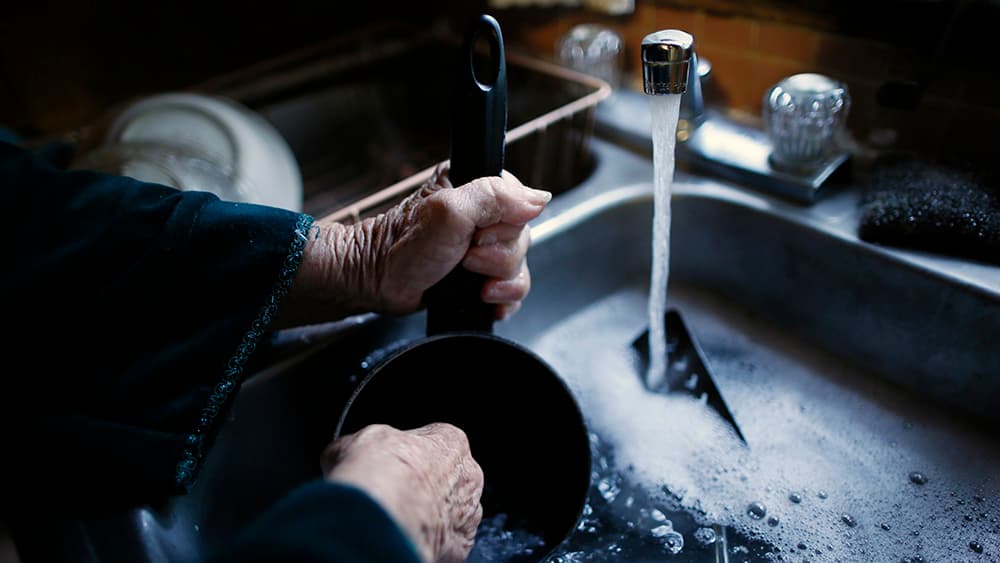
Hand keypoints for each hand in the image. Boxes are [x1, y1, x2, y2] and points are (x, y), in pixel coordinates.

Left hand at [276, 163, 550, 326]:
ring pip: (520, 265)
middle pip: (523, 238)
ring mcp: (483, 246)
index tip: (478, 236)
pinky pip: (512, 288)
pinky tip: (484, 300)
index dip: (506, 226)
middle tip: (465, 259)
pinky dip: (502, 299)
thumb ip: (494, 197)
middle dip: (498, 258)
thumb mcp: (450, 213)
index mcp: (476, 186)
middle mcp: (483, 214)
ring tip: (469, 281)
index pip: (521, 203)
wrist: (378, 283)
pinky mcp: (481, 275)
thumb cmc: (402, 247)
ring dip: (498, 282)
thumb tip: (540, 198)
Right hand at [322, 423, 484, 562]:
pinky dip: (429, 540)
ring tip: (396, 519)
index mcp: (450, 440)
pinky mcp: (460, 546)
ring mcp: (468, 513)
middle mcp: (468, 475)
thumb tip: (343, 453)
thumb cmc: (376, 471)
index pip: (434, 442)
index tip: (389, 464)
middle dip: (422, 485)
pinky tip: (405, 537)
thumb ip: (360, 446)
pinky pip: (447, 542)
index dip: (408, 454)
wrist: (379, 515)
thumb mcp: (353, 442)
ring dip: (428, 515)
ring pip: (450, 512)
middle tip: (392, 494)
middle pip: (447, 478)